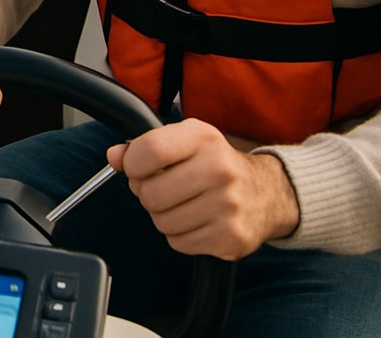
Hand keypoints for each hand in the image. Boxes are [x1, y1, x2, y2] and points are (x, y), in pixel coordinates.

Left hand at [106, 118, 299, 259]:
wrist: (265, 192)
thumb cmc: (214, 162)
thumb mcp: (183, 141)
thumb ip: (143, 146)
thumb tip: (114, 156)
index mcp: (203, 138)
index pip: (149, 151)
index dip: (132, 164)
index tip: (135, 167)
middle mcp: (219, 169)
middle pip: (151, 193)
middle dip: (147, 193)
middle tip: (161, 188)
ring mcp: (228, 206)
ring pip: (161, 221)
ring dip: (162, 216)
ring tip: (181, 203)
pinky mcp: (231, 237)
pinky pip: (178, 243)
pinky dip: (178, 234)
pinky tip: (195, 219)